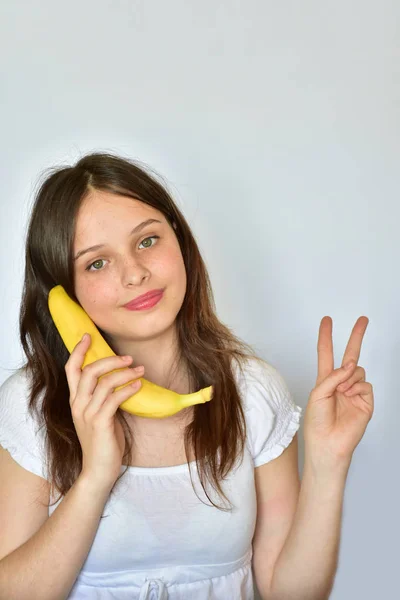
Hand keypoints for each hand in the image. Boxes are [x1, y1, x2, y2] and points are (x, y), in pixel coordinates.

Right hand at [65, 333, 143, 491]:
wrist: (98, 471)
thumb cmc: (103, 442)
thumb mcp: (100, 415)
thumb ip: (104, 398)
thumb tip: (121, 380)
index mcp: (76, 401)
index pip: (71, 370)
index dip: (78, 351)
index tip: (88, 336)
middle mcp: (78, 405)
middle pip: (88, 371)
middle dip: (109, 359)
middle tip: (128, 358)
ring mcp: (87, 414)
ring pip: (104, 383)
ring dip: (125, 373)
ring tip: (140, 370)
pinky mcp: (100, 423)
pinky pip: (114, 398)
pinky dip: (128, 388)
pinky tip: (138, 385)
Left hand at [304, 316, 373, 470]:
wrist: (327, 443)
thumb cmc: (317, 422)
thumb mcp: (317, 394)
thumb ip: (332, 376)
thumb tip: (350, 365)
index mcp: (325, 379)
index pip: (326, 353)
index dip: (326, 336)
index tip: (327, 320)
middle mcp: (341, 382)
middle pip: (350, 354)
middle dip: (356, 336)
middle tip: (363, 319)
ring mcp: (354, 391)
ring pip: (357, 370)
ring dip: (348, 377)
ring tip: (341, 391)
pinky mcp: (366, 401)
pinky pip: (365, 384)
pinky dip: (357, 387)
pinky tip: (350, 396)